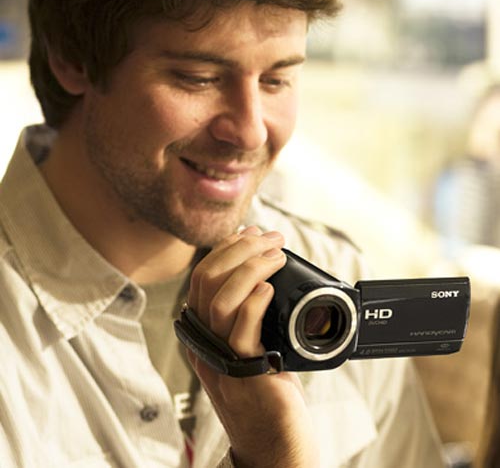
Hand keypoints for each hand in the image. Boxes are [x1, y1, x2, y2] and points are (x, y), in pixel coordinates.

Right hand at [187, 226, 319, 467]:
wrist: (274, 443)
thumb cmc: (268, 390)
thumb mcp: (251, 343)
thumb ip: (249, 313)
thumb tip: (263, 271)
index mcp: (204, 331)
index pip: (202, 277)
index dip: (226, 248)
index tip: (253, 232)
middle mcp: (205, 342)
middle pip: (206, 280)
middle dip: (239, 248)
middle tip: (270, 238)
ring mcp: (221, 358)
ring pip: (220, 299)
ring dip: (250, 267)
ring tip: (276, 254)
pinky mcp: (244, 373)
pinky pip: (240, 330)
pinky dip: (254, 301)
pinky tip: (271, 288)